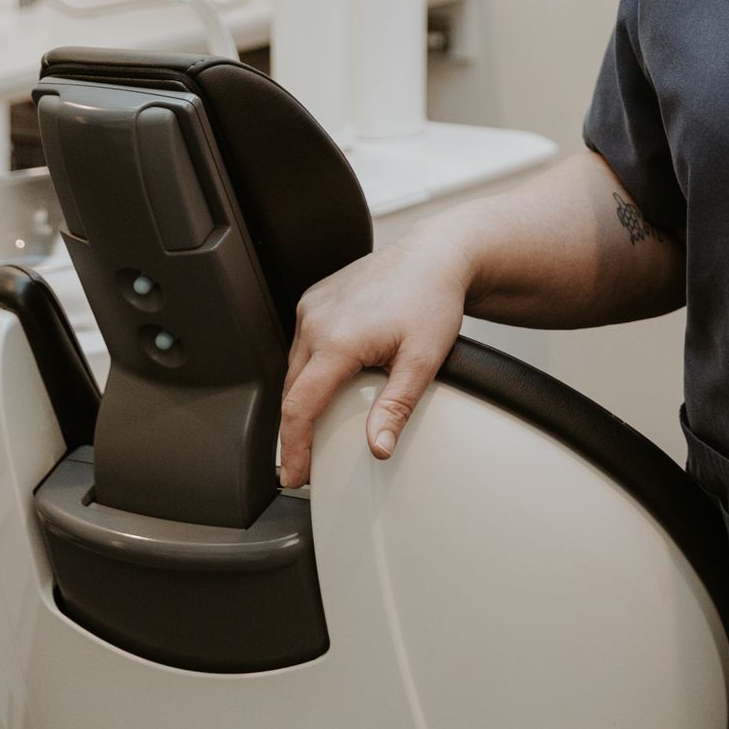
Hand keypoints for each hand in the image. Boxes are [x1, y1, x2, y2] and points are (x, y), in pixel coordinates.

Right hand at [278, 225, 476, 487]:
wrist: (437, 254)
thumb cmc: (433, 299)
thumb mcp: (422, 360)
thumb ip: (396, 408)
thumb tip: (378, 448)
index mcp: (337, 339)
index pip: (300, 407)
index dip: (293, 448)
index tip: (294, 475)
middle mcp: (316, 320)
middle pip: (291, 390)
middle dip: (294, 430)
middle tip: (304, 463)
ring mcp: (313, 306)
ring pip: (294, 367)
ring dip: (300, 398)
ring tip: (313, 429)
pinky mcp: (316, 298)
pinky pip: (301, 344)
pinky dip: (307, 370)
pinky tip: (323, 385)